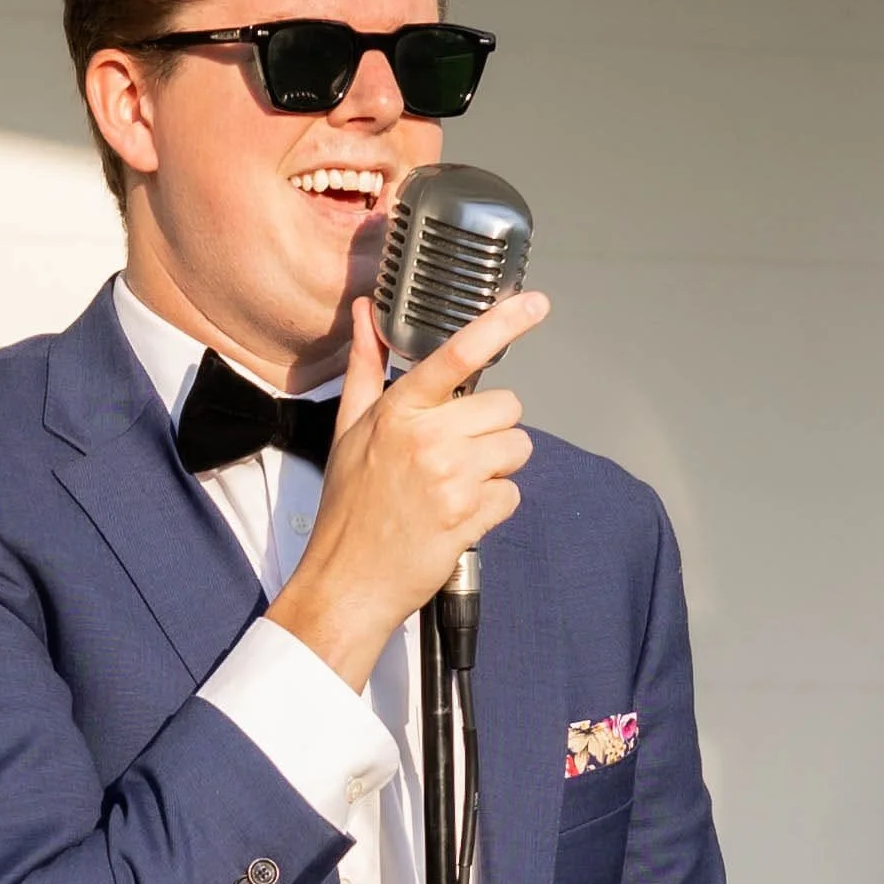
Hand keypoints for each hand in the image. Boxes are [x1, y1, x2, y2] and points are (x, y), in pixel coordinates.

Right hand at [266, 289, 548, 690]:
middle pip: (507, 409)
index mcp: (399, 411)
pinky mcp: (470, 516)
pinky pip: (513, 496)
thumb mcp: (348, 431)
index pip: (457, 355)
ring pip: (518, 451)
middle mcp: (428, 438)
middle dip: (492, 430)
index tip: (535, 303)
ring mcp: (451, 478)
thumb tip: (363, 313)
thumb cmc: (349, 508)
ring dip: (497, 470)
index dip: (503, 324)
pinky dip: (494, 508)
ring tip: (458, 487)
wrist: (348, 580)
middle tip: (458, 454)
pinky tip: (461, 516)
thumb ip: (366, 370)